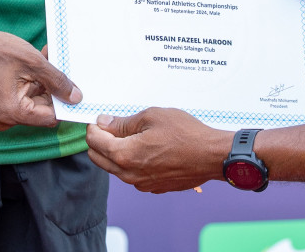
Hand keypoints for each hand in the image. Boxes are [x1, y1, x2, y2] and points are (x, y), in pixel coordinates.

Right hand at [0, 26, 81, 130]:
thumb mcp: (33, 62)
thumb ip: (57, 81)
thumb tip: (76, 98)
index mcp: (13, 113)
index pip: (51, 117)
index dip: (64, 101)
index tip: (74, 85)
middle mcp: (5, 120)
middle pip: (43, 109)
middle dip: (53, 88)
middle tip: (57, 62)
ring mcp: (1, 113)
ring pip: (35, 101)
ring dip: (43, 82)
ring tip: (44, 57)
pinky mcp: (0, 104)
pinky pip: (24, 97)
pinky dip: (32, 82)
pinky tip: (35, 62)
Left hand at [86, 108, 227, 192]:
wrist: (210, 156)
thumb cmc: (185, 134)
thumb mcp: (152, 117)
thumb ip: (124, 123)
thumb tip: (105, 123)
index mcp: (125, 155)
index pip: (94, 142)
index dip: (94, 127)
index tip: (101, 119)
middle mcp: (129, 174)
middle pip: (98, 158)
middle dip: (99, 141)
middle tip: (111, 126)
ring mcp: (141, 184)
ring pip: (114, 168)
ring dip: (115, 153)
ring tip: (132, 135)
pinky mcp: (153, 187)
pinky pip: (132, 175)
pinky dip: (131, 162)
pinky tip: (147, 149)